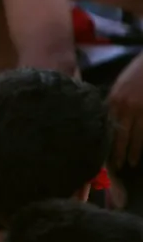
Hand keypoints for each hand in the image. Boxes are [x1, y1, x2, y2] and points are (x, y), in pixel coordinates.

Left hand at [108, 55, 142, 170]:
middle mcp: (123, 107)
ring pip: (136, 135)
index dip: (105, 142)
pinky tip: (141, 149)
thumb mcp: (118, 88)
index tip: (102, 155)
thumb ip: (113, 104)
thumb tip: (107, 121)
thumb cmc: (134, 74)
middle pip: (119, 134)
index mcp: (112, 101)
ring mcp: (139, 109)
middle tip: (116, 166)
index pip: (107, 127)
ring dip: (133, 150)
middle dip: (117, 152)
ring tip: (130, 162)